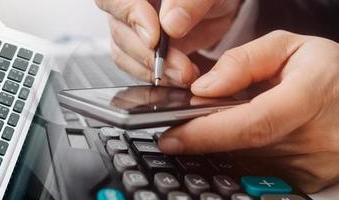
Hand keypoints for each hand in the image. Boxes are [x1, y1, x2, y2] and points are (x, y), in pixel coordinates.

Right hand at [95, 0, 241, 85]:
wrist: (219, 8)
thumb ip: (190, 2)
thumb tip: (170, 25)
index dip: (131, 17)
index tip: (154, 39)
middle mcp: (129, 5)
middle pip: (119, 31)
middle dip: (149, 54)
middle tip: (179, 66)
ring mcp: (132, 28)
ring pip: (124, 53)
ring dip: (153, 70)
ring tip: (184, 74)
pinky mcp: (141, 50)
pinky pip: (137, 68)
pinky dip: (159, 77)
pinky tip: (180, 76)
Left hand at [157, 31, 338, 191]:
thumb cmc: (330, 71)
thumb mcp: (287, 46)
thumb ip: (242, 62)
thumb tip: (203, 89)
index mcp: (315, 95)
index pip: (253, 123)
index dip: (207, 133)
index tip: (172, 137)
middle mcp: (322, 136)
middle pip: (245, 146)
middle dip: (207, 136)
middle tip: (184, 126)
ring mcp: (319, 164)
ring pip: (250, 161)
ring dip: (227, 146)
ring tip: (229, 123)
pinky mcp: (312, 180)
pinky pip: (263, 171)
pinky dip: (245, 156)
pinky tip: (246, 140)